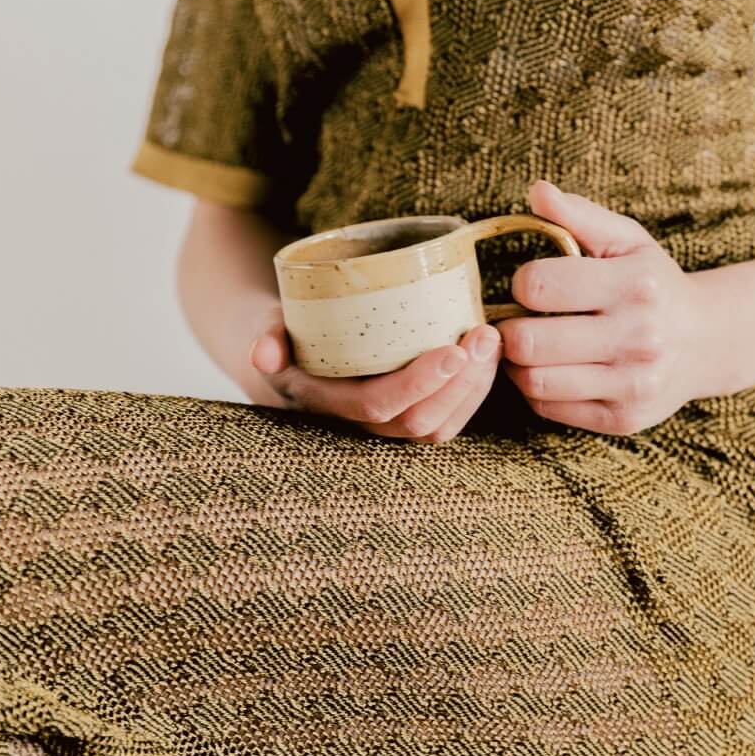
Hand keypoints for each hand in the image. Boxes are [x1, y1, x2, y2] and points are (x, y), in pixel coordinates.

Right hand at [247, 303, 502, 442]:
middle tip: (484, 336)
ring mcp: (386, 425)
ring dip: (473, 388)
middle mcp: (357, 424)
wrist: (289, 351)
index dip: (418, 384)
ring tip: (490, 341)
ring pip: (439, 427)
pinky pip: (447, 420)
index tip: (452, 350)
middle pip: (419, 421)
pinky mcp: (408, 415)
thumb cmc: (285, 331)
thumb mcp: (267, 329)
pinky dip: (473, 392)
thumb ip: (266, 338)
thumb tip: (263, 352)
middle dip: (459, 383)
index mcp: (325, 404)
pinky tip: (488, 357)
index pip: (377, 406)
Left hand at [495, 180, 711, 435]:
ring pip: (535, 381)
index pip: (538, 286)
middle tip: (514, 321)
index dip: (521, 283)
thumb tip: (537, 191)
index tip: (530, 286)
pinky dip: (538, 390)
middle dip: (509, 329)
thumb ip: (579, 215)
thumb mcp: (626, 240)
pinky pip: (549, 409)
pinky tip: (551, 370)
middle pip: (528, 342)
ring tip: (528, 346)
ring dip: (518, 364)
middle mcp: (638, 337)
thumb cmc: (652, 284)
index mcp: (634, 285)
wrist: (707, 341)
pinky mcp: (624, 418)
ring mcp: (633, 383)